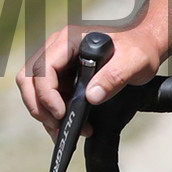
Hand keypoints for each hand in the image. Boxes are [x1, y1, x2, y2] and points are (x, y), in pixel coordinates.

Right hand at [17, 23, 161, 138]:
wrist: (143, 45)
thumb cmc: (139, 48)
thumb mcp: (135, 61)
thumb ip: (114, 76)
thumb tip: (91, 96)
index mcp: (69, 40)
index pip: (43, 67)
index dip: (46, 93)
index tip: (61, 113)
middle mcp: (57, 48)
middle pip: (28, 78)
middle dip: (38, 106)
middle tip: (57, 127)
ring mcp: (57, 62)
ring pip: (33, 89)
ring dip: (44, 113)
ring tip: (64, 131)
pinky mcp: (61, 76)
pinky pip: (46, 96)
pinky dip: (52, 113)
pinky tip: (69, 126)